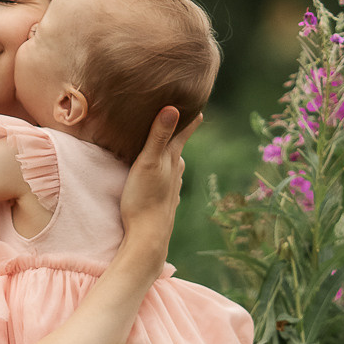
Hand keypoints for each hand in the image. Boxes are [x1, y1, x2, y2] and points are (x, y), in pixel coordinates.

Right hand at [117, 106, 200, 250]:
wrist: (148, 236)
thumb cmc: (144, 198)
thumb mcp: (148, 163)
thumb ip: (159, 136)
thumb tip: (173, 108)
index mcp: (172, 159)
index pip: (183, 133)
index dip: (189, 120)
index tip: (199, 107)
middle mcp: (176, 171)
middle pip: (177, 148)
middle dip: (178, 135)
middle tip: (176, 121)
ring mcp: (172, 188)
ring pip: (173, 165)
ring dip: (169, 155)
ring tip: (164, 146)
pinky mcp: (165, 201)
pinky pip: (166, 181)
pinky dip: (164, 173)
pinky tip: (159, 176)